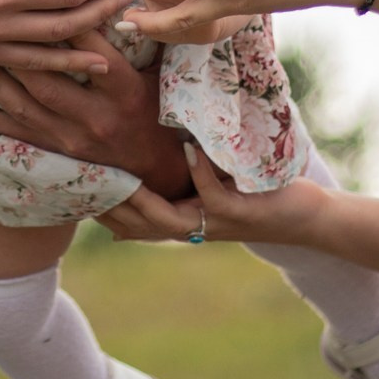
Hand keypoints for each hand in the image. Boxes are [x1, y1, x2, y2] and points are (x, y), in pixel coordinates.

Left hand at [0, 30, 191, 196]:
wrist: (152, 166)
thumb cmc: (153, 106)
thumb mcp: (156, 71)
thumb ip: (142, 33)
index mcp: (124, 90)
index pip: (91, 47)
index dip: (67, 15)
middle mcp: (93, 117)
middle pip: (47, 75)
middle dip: (14, 41)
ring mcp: (67, 137)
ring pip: (20, 100)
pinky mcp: (48, 150)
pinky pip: (3, 128)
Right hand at [95, 143, 330, 245]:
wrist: (304, 216)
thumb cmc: (255, 193)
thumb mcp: (211, 186)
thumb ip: (179, 178)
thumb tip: (145, 157)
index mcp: (181, 222)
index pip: (129, 223)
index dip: (101, 208)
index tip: (74, 185)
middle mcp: (192, 228)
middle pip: (139, 225)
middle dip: (110, 205)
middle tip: (86, 178)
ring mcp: (214, 222)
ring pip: (167, 219)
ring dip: (143, 198)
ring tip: (123, 173)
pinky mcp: (240, 211)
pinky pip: (212, 194)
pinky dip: (198, 172)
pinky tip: (187, 150)